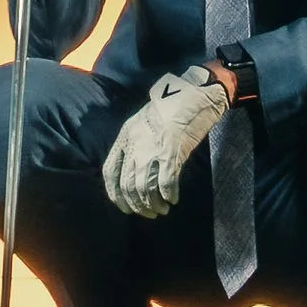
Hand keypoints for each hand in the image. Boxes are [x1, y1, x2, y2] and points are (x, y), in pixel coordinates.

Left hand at [101, 64, 229, 218]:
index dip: (115, 194)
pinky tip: (173, 199)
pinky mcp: (171, 152)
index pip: (110, 171)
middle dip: (137, 205)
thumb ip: (137, 145)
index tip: (125, 206)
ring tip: (161, 209)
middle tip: (148, 213)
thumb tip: (135, 172)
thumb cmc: (173, 107)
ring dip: (152, 204)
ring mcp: (152, 148)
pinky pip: (165, 183)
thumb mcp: (145, 122)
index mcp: (126, 135)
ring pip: (145, 188)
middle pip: (128, 185)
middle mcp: (135, 144)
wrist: (195, 93)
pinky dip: (168, 195)